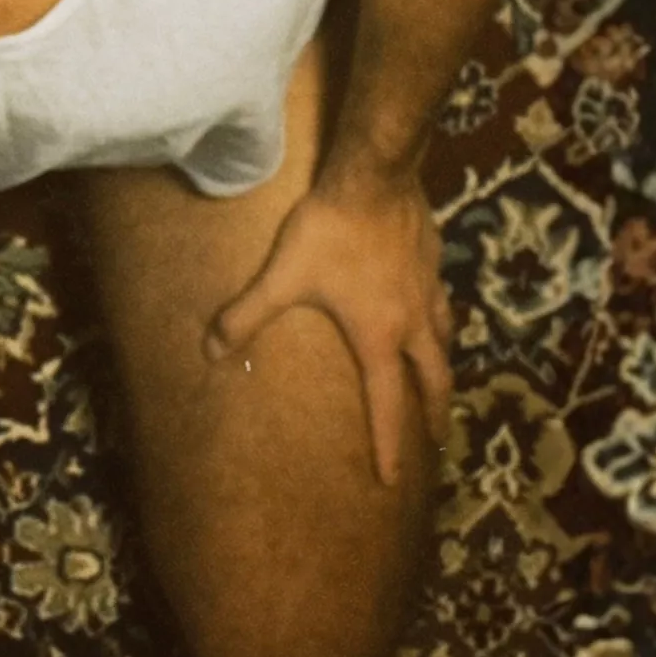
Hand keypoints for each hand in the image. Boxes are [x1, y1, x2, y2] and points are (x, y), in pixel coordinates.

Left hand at [204, 178, 453, 486]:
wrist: (374, 176)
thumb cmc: (328, 232)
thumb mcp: (282, 277)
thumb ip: (246, 316)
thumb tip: (210, 352)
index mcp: (379, 335)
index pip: (386, 402)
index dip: (388, 443)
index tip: (393, 480)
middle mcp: (412, 320)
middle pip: (434, 377)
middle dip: (435, 412)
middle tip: (438, 439)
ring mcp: (428, 288)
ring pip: (445, 337)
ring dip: (442, 363)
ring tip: (440, 377)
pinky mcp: (433, 258)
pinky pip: (441, 298)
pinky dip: (440, 316)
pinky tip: (430, 307)